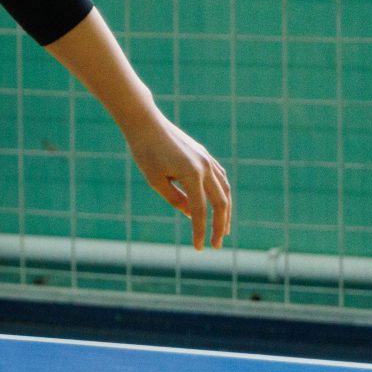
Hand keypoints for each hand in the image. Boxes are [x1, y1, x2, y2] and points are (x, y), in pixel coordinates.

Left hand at [122, 110, 231, 249]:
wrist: (146, 123)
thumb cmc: (145, 152)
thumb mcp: (155, 180)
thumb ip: (175, 199)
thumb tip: (192, 214)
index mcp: (192, 174)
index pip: (200, 211)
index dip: (200, 231)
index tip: (200, 248)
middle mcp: (205, 167)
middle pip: (220, 203)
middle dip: (220, 226)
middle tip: (217, 245)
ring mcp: (207, 160)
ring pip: (225, 190)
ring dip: (225, 211)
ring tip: (223, 229)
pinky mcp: (204, 155)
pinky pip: (220, 178)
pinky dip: (223, 193)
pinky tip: (220, 203)